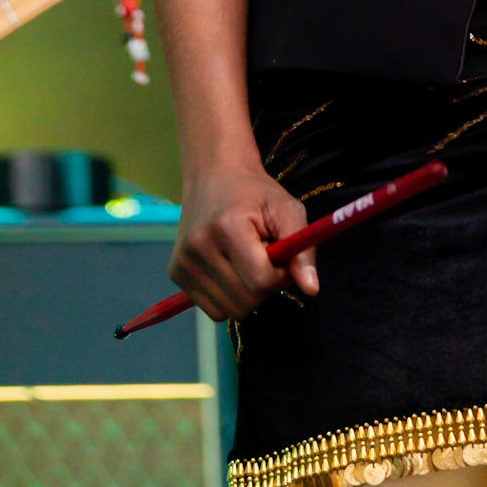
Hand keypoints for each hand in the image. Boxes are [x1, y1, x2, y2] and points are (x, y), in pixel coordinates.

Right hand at [171, 164, 318, 320]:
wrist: (214, 175)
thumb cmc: (255, 192)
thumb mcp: (286, 209)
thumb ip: (302, 249)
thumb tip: (312, 289)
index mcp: (226, 227)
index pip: (260, 281)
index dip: (281, 276)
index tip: (283, 259)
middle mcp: (198, 247)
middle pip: (245, 301)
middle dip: (265, 287)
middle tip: (267, 259)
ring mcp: (182, 263)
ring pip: (229, 311)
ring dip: (248, 294)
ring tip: (247, 261)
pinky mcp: (175, 274)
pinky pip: (214, 310)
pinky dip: (229, 298)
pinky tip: (230, 269)